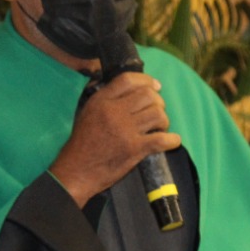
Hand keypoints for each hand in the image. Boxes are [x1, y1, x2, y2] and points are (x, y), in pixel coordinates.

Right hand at [50, 72, 181, 206]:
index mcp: (101, 101)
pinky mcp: (134, 149)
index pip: (129, 80)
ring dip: (163, 121)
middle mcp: (114, 112)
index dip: (146, 80)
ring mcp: (125, 131)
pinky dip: (172, 140)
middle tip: (157, 112)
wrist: (77, 171)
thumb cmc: (83, 142)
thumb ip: (107, 97)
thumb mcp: (88, 112)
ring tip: (159, 128)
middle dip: (158, 102)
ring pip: (158, 114)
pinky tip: (172, 141)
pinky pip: (162, 140)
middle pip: (148, 95)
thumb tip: (133, 87)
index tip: (155, 86)